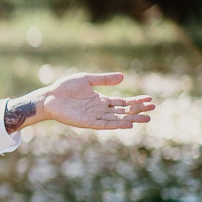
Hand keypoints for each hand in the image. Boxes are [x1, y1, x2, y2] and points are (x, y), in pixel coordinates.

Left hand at [7, 71, 154, 131]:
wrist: (49, 97)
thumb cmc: (64, 88)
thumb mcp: (86, 80)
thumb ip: (103, 80)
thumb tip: (123, 77)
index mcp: (100, 100)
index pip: (122, 102)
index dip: (135, 101)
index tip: (149, 99)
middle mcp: (100, 109)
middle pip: (123, 110)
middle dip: (138, 110)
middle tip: (153, 109)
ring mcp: (94, 117)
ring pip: (117, 118)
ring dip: (132, 118)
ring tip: (147, 119)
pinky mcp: (87, 122)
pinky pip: (105, 124)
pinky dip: (117, 124)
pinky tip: (129, 123)